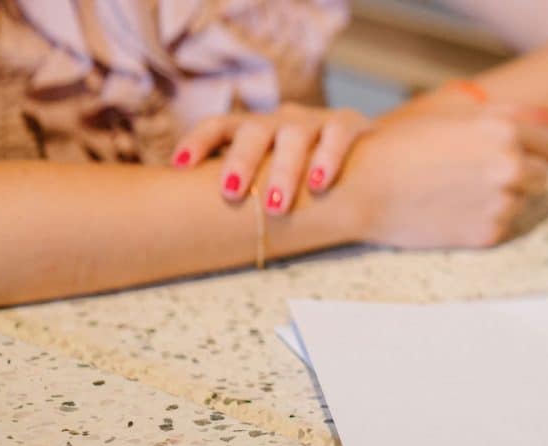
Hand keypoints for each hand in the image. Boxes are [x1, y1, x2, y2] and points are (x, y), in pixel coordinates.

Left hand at [173, 103, 371, 213]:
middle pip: (254, 131)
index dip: (198, 142)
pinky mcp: (349, 124)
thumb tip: (192, 223)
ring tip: (277, 205)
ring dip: (284, 169)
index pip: (219, 125)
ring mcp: (315, 121)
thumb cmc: (304, 175)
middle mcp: (280, 120)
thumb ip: (245, 187)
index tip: (179, 166)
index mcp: (255, 130)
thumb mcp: (271, 173)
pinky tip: (319, 184)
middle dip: (241, 160)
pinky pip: (337, 135)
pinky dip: (328, 157)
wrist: (368, 154)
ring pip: (294, 135)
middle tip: (230, 193)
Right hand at [340, 109, 547, 247]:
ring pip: (524, 200)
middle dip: (521, 172)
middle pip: (543, 173)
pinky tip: (453, 209)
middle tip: (482, 173)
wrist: (361, 187)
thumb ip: (509, 114)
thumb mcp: (454, 115)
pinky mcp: (489, 233)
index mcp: (505, 131)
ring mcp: (502, 202)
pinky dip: (484, 219)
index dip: (530, 145)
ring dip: (503, 196)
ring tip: (461, 190)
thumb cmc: (402, 145)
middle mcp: (510, 166)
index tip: (512, 150)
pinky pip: (503, 224)